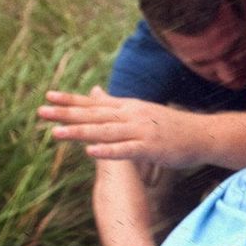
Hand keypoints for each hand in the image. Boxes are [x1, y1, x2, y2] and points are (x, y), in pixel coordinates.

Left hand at [38, 87, 204, 168]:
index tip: (48, 97)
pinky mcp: (151, 148)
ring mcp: (142, 131)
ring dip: (81, 132)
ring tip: (56, 133)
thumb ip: (118, 105)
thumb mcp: (143, 111)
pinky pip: (126, 150)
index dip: (71, 100)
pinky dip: (108, 150)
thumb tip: (96, 94)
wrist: (205, 134)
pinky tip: (91, 151)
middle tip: (41, 112)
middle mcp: (133, 116)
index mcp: (129, 108)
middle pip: (95, 115)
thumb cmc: (172, 126)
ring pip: (106, 131)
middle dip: (67, 113)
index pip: (95, 103)